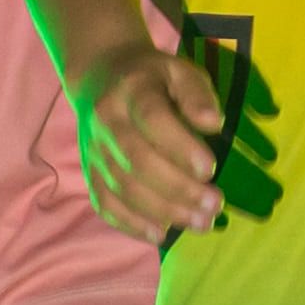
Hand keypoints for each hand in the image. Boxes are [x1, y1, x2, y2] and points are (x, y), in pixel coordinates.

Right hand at [77, 42, 228, 238]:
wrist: (100, 77)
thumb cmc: (153, 79)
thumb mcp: (180, 71)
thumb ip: (197, 94)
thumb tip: (213, 123)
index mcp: (131, 90)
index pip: (151, 118)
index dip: (180, 147)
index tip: (211, 169)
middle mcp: (106, 121)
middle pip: (138, 161)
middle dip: (179, 189)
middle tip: (214, 205)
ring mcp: (94, 150)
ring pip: (124, 188)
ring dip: (164, 211)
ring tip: (201, 223)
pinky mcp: (90, 173)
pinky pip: (105, 203)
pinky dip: (131, 224)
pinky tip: (161, 233)